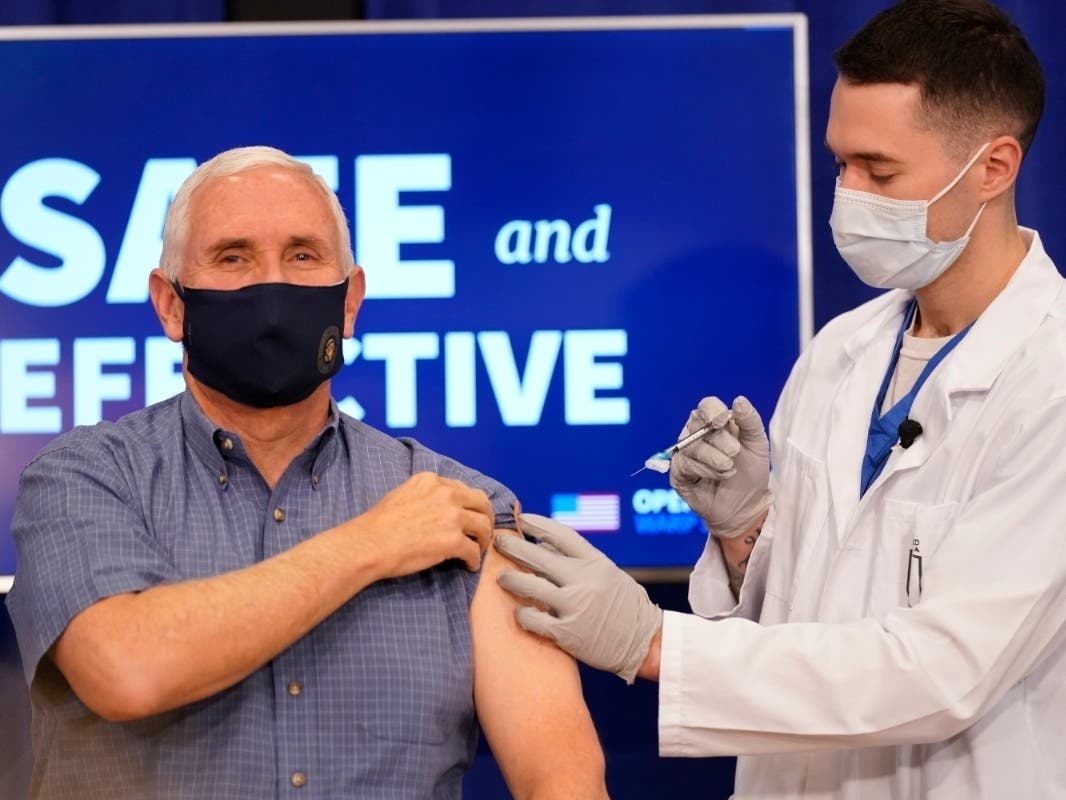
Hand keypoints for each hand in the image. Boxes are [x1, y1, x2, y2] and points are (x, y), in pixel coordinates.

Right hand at [353, 472, 493, 576]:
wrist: (369, 544)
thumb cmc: (379, 524)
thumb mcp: (403, 494)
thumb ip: (425, 495)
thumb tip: (437, 507)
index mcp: (432, 481)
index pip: (463, 489)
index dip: (470, 505)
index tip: (469, 515)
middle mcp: (446, 494)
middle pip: (481, 503)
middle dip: (485, 517)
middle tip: (482, 532)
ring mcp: (452, 516)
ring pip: (483, 526)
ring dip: (484, 539)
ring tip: (478, 549)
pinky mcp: (453, 540)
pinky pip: (474, 550)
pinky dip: (475, 560)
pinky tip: (469, 565)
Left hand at [494, 514, 661, 683]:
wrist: (645, 643)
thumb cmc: (626, 607)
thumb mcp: (609, 574)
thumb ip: (579, 560)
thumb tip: (545, 544)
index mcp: (596, 562)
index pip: (560, 534)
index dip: (538, 524)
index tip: (522, 520)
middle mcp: (583, 580)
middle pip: (538, 556)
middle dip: (513, 547)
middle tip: (498, 542)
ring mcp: (574, 606)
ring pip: (529, 586)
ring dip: (510, 580)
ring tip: (501, 578)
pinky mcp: (566, 633)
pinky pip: (533, 619)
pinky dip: (522, 615)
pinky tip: (519, 613)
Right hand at [670, 395, 771, 537]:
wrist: (745, 506)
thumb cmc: (751, 472)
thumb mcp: (758, 445)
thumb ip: (750, 421)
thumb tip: (738, 400)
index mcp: (716, 422)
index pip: (707, 406)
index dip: (712, 411)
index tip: (722, 422)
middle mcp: (696, 434)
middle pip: (696, 424)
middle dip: (719, 440)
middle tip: (735, 453)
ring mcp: (684, 452)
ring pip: (691, 445)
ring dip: (715, 458)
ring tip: (730, 469)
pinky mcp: (678, 472)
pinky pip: (685, 465)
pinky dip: (705, 471)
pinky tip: (718, 477)